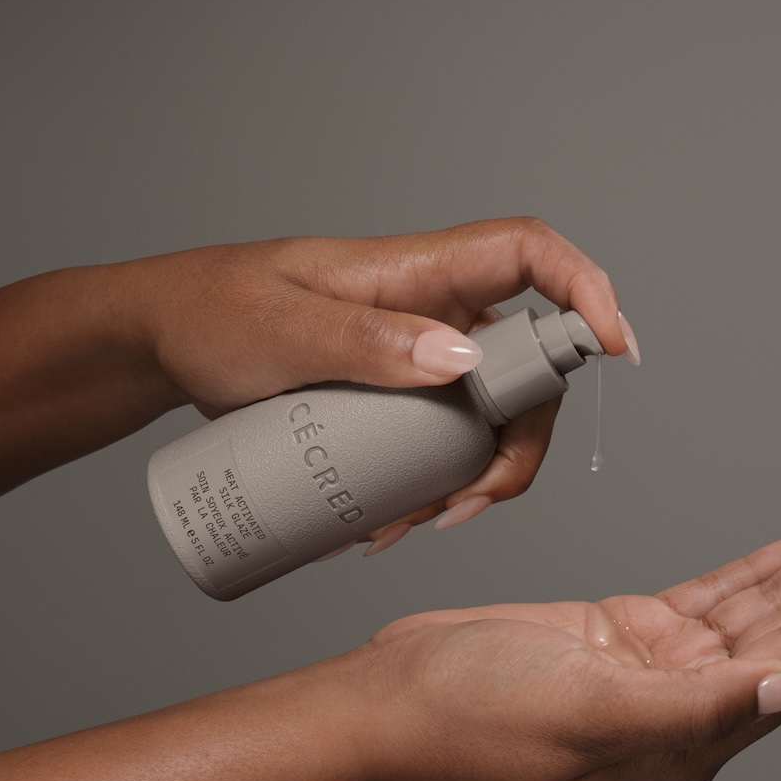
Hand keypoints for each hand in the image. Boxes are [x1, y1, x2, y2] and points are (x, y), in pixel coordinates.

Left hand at [132, 218, 637, 541]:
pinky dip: (438, 489)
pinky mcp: (402, 400)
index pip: (531, 254)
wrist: (167, 343)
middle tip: (467, 502)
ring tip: (405, 526)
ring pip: (494, 418)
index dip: (587, 288)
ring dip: (475, 480)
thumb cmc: (216, 312)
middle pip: (530, 366)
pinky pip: (448, 444)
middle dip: (519, 443)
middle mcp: (438, 311)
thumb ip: (364, 339)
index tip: (614, 350)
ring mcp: (423, 358)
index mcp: (421, 270)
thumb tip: (461, 360)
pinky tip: (390, 524)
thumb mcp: (282, 328)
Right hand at [358, 504, 780, 780]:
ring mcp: (658, 669)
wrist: (397, 697)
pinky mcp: (628, 635)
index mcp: (689, 741)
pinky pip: (712, 596)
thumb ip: (698, 706)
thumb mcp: (589, 711)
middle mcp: (687, 708)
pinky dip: (759, 569)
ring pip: (762, 606)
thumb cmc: (475, 715)